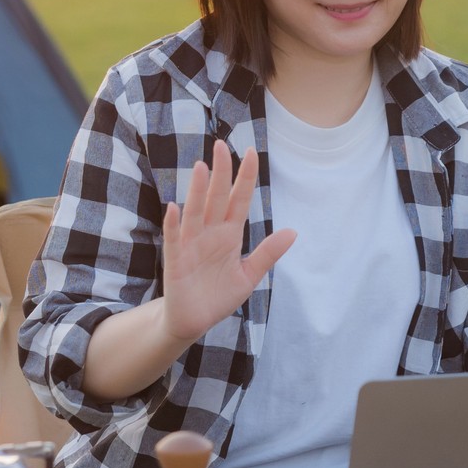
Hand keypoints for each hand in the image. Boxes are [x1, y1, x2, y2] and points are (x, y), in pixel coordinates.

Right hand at [159, 139, 295, 342]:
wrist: (194, 321)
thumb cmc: (219, 295)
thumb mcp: (249, 275)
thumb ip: (267, 253)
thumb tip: (293, 231)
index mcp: (229, 234)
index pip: (238, 200)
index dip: (244, 177)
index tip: (251, 152)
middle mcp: (209, 234)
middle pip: (216, 198)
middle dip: (220, 173)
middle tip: (221, 146)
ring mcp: (191, 245)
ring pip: (195, 212)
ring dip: (196, 191)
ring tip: (200, 167)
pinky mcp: (176, 261)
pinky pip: (175, 240)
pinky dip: (174, 224)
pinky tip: (174, 208)